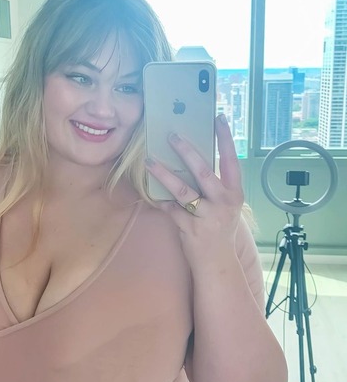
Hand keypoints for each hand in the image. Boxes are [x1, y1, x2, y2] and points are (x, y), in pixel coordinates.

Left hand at [145, 114, 243, 251]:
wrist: (218, 263)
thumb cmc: (220, 229)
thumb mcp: (226, 206)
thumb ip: (216, 186)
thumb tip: (194, 159)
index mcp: (234, 194)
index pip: (231, 161)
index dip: (225, 139)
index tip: (219, 118)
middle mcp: (223, 203)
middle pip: (203, 172)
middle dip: (186, 151)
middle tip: (172, 135)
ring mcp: (207, 217)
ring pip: (182, 190)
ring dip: (164, 174)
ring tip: (150, 161)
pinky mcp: (190, 228)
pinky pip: (170, 209)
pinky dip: (159, 200)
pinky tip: (148, 190)